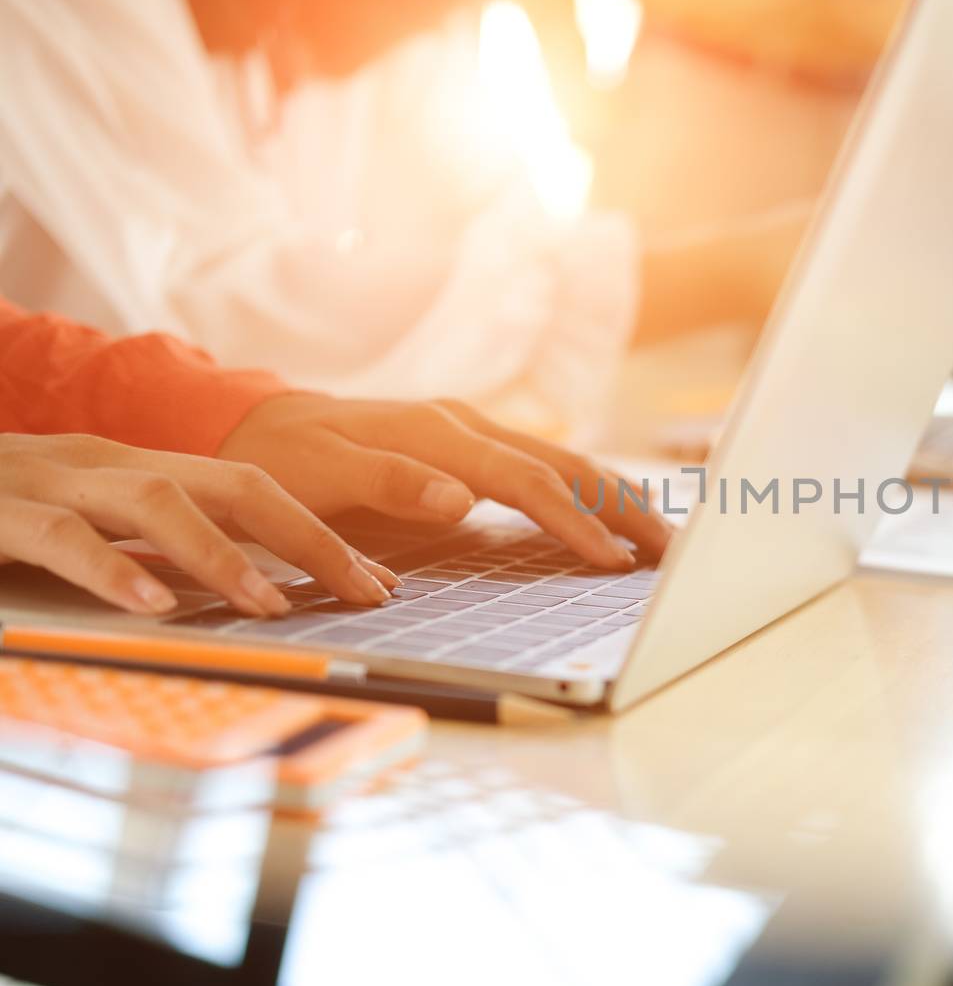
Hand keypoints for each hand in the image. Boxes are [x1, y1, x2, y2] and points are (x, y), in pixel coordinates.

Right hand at [0, 434, 396, 615]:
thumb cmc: (0, 514)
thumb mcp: (87, 525)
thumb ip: (156, 550)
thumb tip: (247, 595)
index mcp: (136, 468)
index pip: (255, 492)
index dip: (323, 535)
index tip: (381, 585)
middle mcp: (106, 462)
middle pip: (235, 483)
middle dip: (312, 537)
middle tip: (369, 593)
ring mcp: (49, 477)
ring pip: (156, 500)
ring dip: (222, 554)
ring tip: (273, 604)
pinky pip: (59, 534)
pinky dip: (111, 568)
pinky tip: (152, 605)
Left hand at [218, 396, 673, 568]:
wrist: (249, 424)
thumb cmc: (279, 459)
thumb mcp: (318, 474)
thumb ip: (390, 484)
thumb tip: (463, 497)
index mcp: (438, 433)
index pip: (526, 480)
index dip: (574, 521)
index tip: (612, 561)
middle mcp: (465, 425)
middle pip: (564, 463)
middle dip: (622, 506)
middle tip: (671, 550)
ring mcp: (470, 432)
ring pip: (561, 461)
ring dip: (613, 497)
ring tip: (658, 536)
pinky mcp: (469, 447)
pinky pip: (540, 468)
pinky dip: (582, 491)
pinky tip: (606, 515)